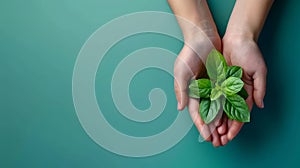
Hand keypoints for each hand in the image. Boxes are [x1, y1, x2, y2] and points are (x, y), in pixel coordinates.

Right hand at [174, 28, 222, 145]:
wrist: (202, 38)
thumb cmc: (189, 54)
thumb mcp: (181, 72)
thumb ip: (181, 90)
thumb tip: (181, 107)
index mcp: (190, 92)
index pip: (196, 112)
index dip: (201, 125)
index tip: (207, 136)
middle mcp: (201, 92)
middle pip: (207, 114)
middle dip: (212, 128)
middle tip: (218, 141)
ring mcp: (212, 87)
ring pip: (218, 108)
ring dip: (221, 121)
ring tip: (226, 134)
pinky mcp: (222, 81)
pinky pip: (226, 97)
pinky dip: (229, 107)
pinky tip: (233, 117)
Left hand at [218, 34, 266, 144]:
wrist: (237, 37)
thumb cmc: (250, 52)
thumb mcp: (259, 70)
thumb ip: (260, 88)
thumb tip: (261, 105)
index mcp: (246, 91)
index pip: (241, 114)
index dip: (236, 126)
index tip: (230, 136)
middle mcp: (235, 91)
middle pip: (229, 114)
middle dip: (224, 128)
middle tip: (218, 140)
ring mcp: (225, 87)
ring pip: (220, 108)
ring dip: (216, 121)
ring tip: (211, 133)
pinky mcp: (216, 80)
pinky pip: (212, 96)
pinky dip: (210, 107)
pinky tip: (206, 118)